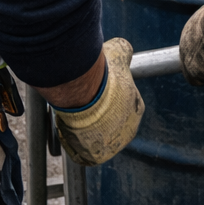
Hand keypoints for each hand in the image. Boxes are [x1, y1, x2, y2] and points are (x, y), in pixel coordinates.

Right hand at [53, 38, 143, 165]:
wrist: (83, 95)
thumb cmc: (101, 74)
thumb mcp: (118, 53)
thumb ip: (124, 51)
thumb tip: (124, 48)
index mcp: (136, 109)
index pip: (123, 104)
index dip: (108, 97)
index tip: (95, 92)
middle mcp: (127, 131)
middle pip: (110, 123)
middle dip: (97, 115)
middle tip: (81, 103)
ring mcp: (112, 146)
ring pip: (96, 138)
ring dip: (85, 130)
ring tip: (72, 117)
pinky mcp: (94, 156)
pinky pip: (83, 151)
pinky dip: (75, 143)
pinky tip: (67, 129)